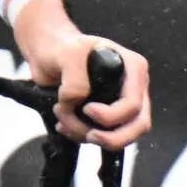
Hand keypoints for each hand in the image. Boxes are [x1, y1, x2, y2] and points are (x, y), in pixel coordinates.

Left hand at [13, 0, 149, 148]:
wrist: (47, 54)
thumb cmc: (62, 47)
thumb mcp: (69, 55)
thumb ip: (76, 81)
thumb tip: (80, 105)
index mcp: (133, 68)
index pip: (133, 104)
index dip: (111, 115)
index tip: (86, 109)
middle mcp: (133, 86)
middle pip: (138, 125)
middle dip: (112, 138)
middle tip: (89, 136)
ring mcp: (121, 102)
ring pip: (122, 135)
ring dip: (90, 135)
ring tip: (64, 121)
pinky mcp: (106, 114)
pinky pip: (104, 136)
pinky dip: (82, 136)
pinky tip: (65, 125)